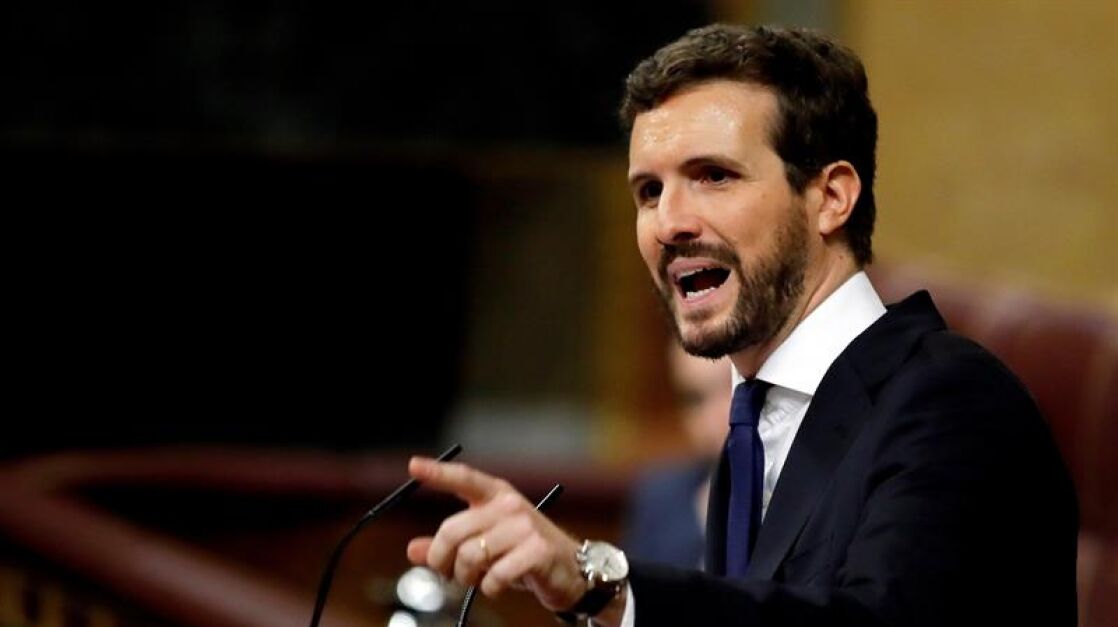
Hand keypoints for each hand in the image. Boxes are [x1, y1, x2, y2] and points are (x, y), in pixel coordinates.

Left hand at [405, 457, 585, 610]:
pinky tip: (497, 585)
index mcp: (496, 496)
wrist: (570, 571)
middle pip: (453, 530)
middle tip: (448, 574)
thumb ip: (449, 546)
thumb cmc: (524, 554)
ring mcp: (525, 527)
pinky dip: (490, 588)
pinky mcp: (537, 551)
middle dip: (443, 560)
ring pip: (471, 555)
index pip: (464, 479)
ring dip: (467, 577)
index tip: (413, 465)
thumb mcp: (485, 545)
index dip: (438, 473)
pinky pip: (495, 575)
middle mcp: (509, 505)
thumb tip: (413, 549)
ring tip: (477, 580)